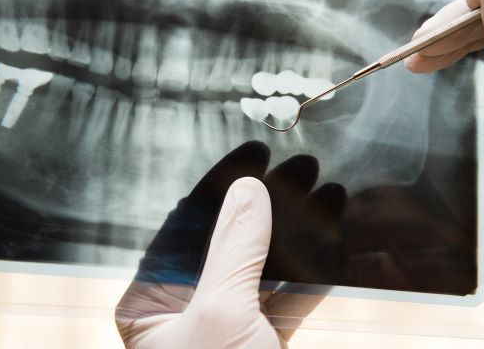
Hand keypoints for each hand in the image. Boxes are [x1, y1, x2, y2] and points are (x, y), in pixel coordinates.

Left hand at [115, 141, 345, 347]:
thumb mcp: (218, 316)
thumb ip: (233, 249)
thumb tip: (247, 188)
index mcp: (150, 302)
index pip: (186, 224)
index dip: (224, 185)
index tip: (256, 153)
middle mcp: (184, 308)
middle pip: (231, 239)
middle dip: (272, 203)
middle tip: (302, 166)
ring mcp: (226, 323)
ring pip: (264, 264)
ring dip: (299, 231)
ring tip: (327, 190)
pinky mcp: (261, 340)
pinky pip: (287, 296)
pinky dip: (312, 270)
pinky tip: (333, 237)